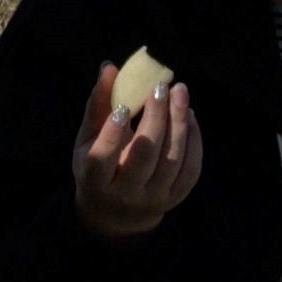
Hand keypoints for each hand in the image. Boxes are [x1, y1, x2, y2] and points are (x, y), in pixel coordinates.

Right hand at [73, 60, 199, 241]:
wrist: (116, 213)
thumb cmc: (99, 167)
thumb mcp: (88, 140)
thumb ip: (99, 105)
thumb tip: (109, 67)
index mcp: (95, 180)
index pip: (102, 159)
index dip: (112, 133)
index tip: (124, 106)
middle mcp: (125, 194)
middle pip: (144, 155)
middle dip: (155, 118)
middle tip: (160, 87)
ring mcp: (153, 198)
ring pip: (172, 160)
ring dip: (178, 122)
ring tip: (179, 92)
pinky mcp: (175, 198)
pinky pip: (191, 168)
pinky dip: (193, 139)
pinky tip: (188, 115)